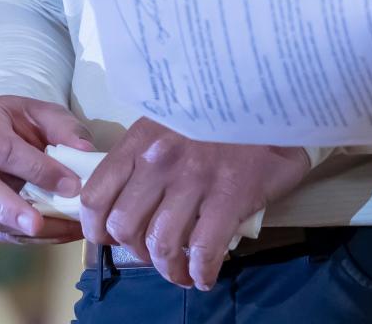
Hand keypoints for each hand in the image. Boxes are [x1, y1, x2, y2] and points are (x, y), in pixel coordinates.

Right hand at [0, 95, 95, 243]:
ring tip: (64, 232)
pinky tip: (54, 234)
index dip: (37, 170)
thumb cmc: (19, 121)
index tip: (70, 185)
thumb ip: (65, 128)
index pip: (3, 151)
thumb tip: (86, 152)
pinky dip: (25, 237)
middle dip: (12, 209)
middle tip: (39, 225)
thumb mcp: (42, 112)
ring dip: (26, 230)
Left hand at [79, 118, 309, 290]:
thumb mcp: (174, 117)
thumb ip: (148, 150)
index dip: (98, 227)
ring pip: (161, 245)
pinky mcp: (228, 197)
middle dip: (136, 250)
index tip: (112, 237)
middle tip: (154, 252)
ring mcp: (194, 179)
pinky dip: (200, 273)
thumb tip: (129, 192)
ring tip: (180, 271)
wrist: (273, 96)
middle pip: (125, 227)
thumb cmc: (222, 109)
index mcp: (142, 138)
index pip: (97, 193)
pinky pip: (202, 252)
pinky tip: (205, 275)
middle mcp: (160, 159)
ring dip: (168, 270)